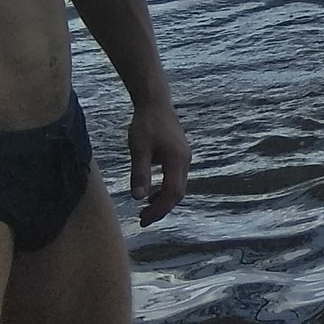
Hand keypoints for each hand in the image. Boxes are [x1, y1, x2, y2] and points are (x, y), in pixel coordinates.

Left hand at [129, 98, 190, 224]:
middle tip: (142, 219)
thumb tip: (138, 198)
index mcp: (177, 161)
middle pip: (178, 193)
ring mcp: (184, 158)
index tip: (143, 219)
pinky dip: (164, 190)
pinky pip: (175, 179)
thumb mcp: (138, 149)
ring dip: (163, 200)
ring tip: (145, 209)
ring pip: (178, 187)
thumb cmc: (146, 124)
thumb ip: (140, 174)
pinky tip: (151, 193)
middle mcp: (185, 162)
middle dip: (161, 209)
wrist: (156, 103)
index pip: (173, 193)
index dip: (159, 209)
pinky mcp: (179, 155)